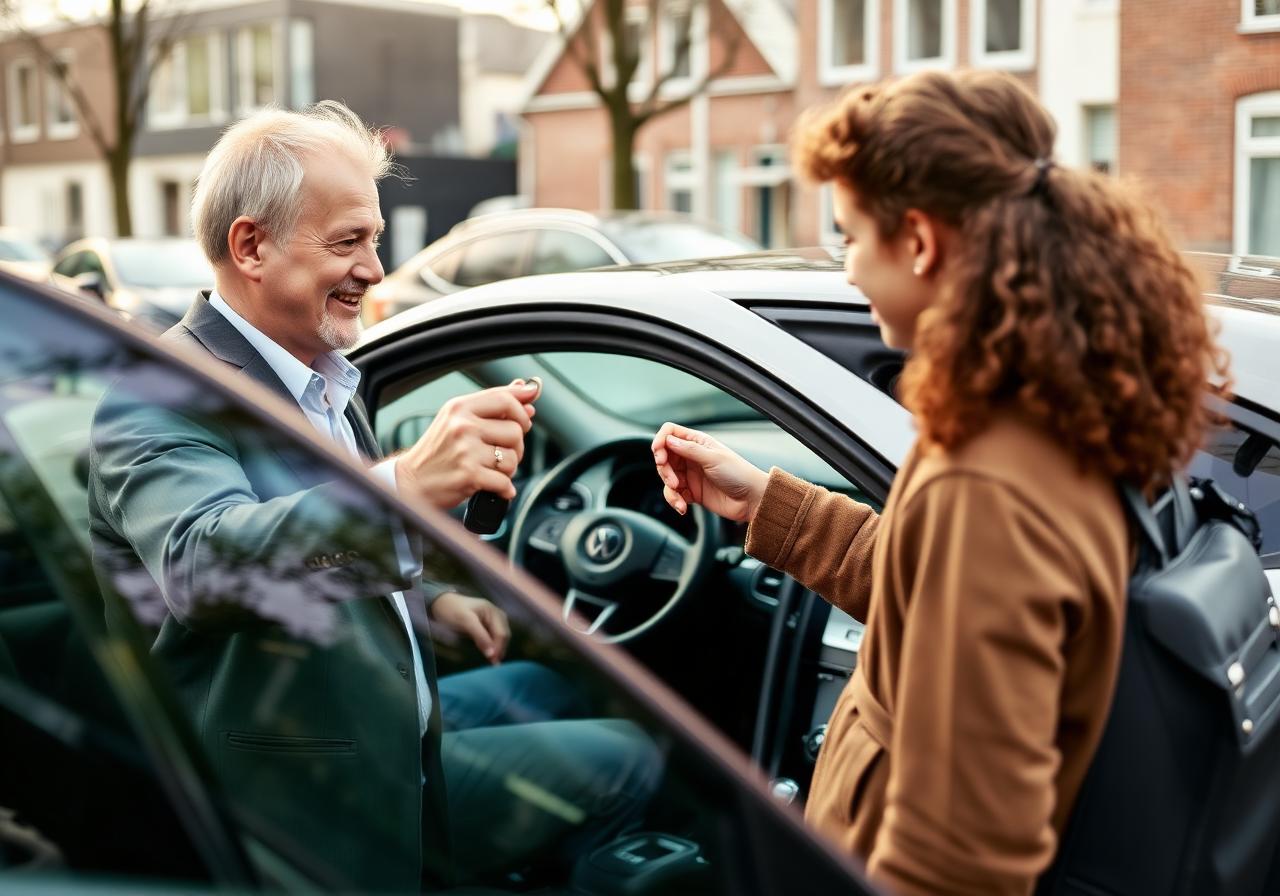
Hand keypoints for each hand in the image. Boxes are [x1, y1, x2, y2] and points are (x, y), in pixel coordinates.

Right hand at [394, 379, 539, 509]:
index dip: (522, 410)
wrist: (411, 481)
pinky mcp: (469, 474)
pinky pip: (505, 481)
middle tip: (499, 453)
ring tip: (490, 470)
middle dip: (516, 446)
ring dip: (508, 469)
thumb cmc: (438, 450)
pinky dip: (503, 488)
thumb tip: (529, 391)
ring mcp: (466, 450)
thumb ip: (493, 405)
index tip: (525, 420)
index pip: (505, 398)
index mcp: (460, 407)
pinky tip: (492, 486)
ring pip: (513, 457)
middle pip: (516, 430)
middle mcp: (462, 425)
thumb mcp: (458, 419)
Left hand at [429, 593, 509, 662]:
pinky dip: (493, 647)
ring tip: (493, 662)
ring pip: (501, 638)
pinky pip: (494, 638)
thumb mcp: (465, 621)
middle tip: (493, 664)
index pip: (501, 633)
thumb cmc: (452, 611)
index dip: (498, 647)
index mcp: (493, 611)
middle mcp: (497, 615)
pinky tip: (490, 655)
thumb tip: (492, 653)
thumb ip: (480, 636)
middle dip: (500, 649)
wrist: (441, 604)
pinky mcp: (488, 627)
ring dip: (498, 649)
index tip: (492, 660)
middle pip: (504, 635)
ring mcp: (493, 621)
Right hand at [651, 422, 768, 522]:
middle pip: (664, 457)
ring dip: (668, 488)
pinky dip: (674, 500)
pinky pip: (674, 494)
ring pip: (666, 477)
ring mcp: (690, 474)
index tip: (659, 454)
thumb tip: (668, 440)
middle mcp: (691, 456)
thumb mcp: (713, 458)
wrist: (752, 500)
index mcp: (698, 442)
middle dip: (663, 469)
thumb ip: (689, 449)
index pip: (670, 433)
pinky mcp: (691, 492)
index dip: (660, 441)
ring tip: (679, 495)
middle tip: (672, 480)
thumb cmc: (739, 474)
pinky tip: (682, 506)